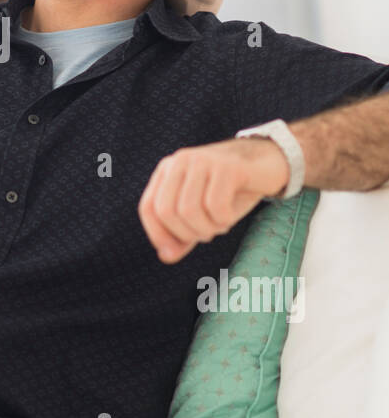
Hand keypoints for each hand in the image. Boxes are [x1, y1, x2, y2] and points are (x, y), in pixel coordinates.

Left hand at [137, 137, 289, 262]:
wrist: (269, 163)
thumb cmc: (231, 191)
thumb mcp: (202, 214)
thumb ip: (182, 235)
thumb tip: (166, 256)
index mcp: (168, 170)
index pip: (148, 207)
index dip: (158, 234)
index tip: (174, 251)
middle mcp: (181, 161)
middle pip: (167, 211)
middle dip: (187, 234)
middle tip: (207, 234)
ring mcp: (204, 161)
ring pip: (189, 210)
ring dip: (207, 228)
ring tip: (220, 224)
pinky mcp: (228, 167)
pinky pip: (215, 206)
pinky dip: (224, 220)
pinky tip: (230, 215)